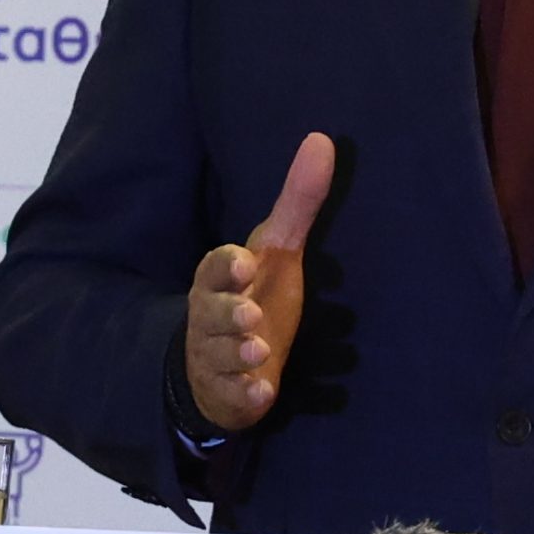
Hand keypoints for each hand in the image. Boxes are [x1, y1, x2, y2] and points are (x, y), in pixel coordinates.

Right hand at [184, 133, 335, 432]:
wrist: (229, 359)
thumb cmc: (256, 294)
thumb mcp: (277, 251)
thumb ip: (297, 202)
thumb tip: (323, 139)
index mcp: (220, 280)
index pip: (213, 268)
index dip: (226, 266)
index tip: (244, 263)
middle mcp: (211, 317)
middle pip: (210, 314)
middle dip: (229, 314)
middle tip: (250, 314)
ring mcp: (217, 357)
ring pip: (219, 355)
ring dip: (238, 353)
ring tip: (258, 350)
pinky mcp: (229, 392)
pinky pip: (232, 395)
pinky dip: (245, 394)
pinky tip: (261, 392)